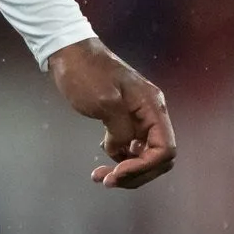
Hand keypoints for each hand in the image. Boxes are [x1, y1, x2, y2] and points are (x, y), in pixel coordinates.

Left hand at [46, 37, 174, 188]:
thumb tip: (125, 151)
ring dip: (125, 169)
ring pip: (143, 154)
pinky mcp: (124, 118)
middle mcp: (151, 113)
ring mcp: (139, 116)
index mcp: (153, 108)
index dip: (144, 167)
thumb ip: (121, 130)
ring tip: (99, 176)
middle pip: (157, 157)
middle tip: (105, 181)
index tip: (117, 174)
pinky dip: (119, 156)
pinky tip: (103, 156)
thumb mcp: (104, 102)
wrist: (68, 52)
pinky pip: (130, 145)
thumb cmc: (85, 73)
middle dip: (135, 173)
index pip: (165, 150)